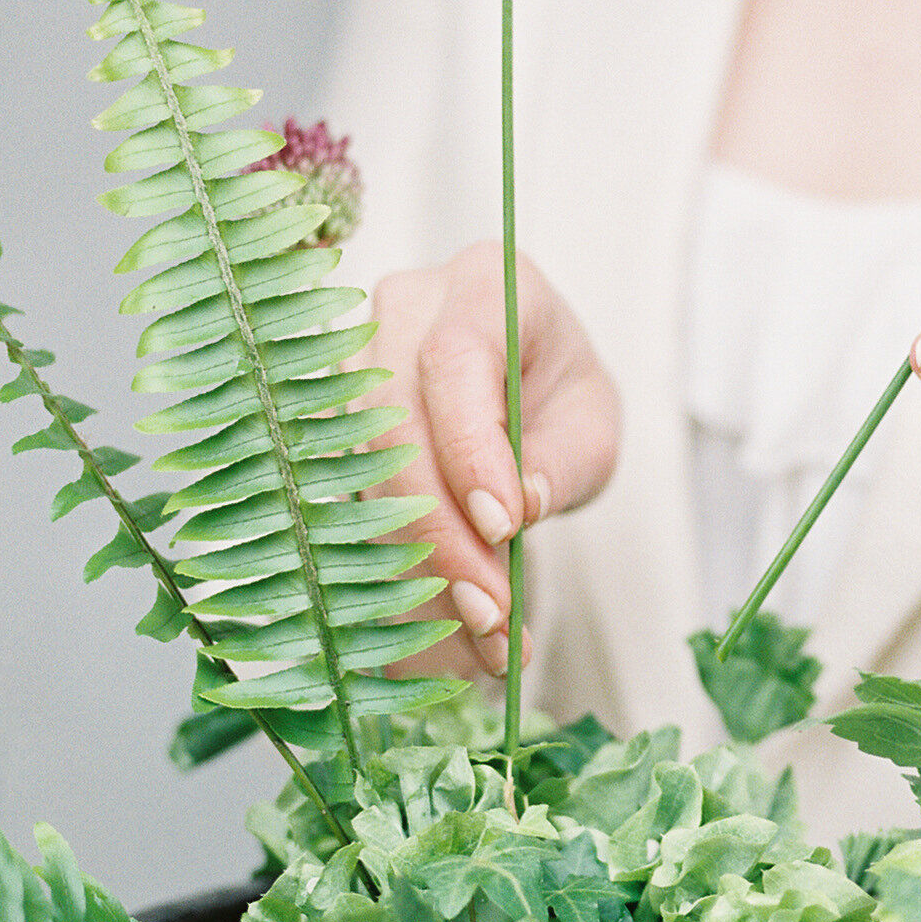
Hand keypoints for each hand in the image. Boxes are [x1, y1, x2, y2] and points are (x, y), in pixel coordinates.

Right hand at [364, 244, 619, 678]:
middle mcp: (403, 310)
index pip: (455, 359)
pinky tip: (438, 634)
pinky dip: (394, 573)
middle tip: (491, 614)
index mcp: (483, 284)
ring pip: (361, 469)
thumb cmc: (560, 399)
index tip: (503, 526)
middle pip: (392, 421)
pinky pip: (346, 501)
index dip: (469, 447)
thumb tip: (517, 506)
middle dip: (439, 530)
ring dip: (415, 564)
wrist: (524, 395)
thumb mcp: (592, 427)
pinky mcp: (328, 421)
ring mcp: (353, 363)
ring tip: (479, 637)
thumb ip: (561, 462)